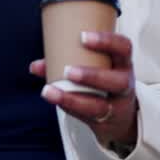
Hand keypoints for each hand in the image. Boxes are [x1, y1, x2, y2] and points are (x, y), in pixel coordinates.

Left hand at [30, 31, 138, 148]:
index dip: (106, 41)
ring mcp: (117, 106)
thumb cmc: (103, 81)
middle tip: (67, 71)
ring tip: (50, 91)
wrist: (121, 116)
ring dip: (72, 99)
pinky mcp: (105, 122)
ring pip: (99, 106)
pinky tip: (55, 100)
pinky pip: (87, 117)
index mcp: (123, 63)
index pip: (124, 48)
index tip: (82, 37)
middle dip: (92, 76)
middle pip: (117, 81)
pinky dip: (69, 108)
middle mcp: (125, 84)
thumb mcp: (95, 67)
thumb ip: (66, 62)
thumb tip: (35, 66)